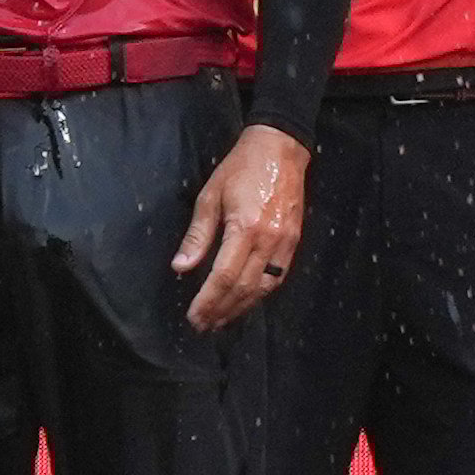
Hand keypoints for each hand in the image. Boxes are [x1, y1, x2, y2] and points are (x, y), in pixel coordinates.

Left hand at [173, 123, 308, 330]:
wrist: (280, 149)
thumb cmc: (241, 168)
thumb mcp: (210, 196)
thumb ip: (197, 235)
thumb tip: (180, 267)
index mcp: (246, 228)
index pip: (224, 277)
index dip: (208, 301)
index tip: (194, 316)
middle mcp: (269, 240)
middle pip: (243, 288)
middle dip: (221, 310)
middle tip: (202, 325)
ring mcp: (285, 243)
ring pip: (262, 288)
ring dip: (240, 308)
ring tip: (220, 320)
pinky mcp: (294, 242)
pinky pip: (277, 277)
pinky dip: (259, 293)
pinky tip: (245, 301)